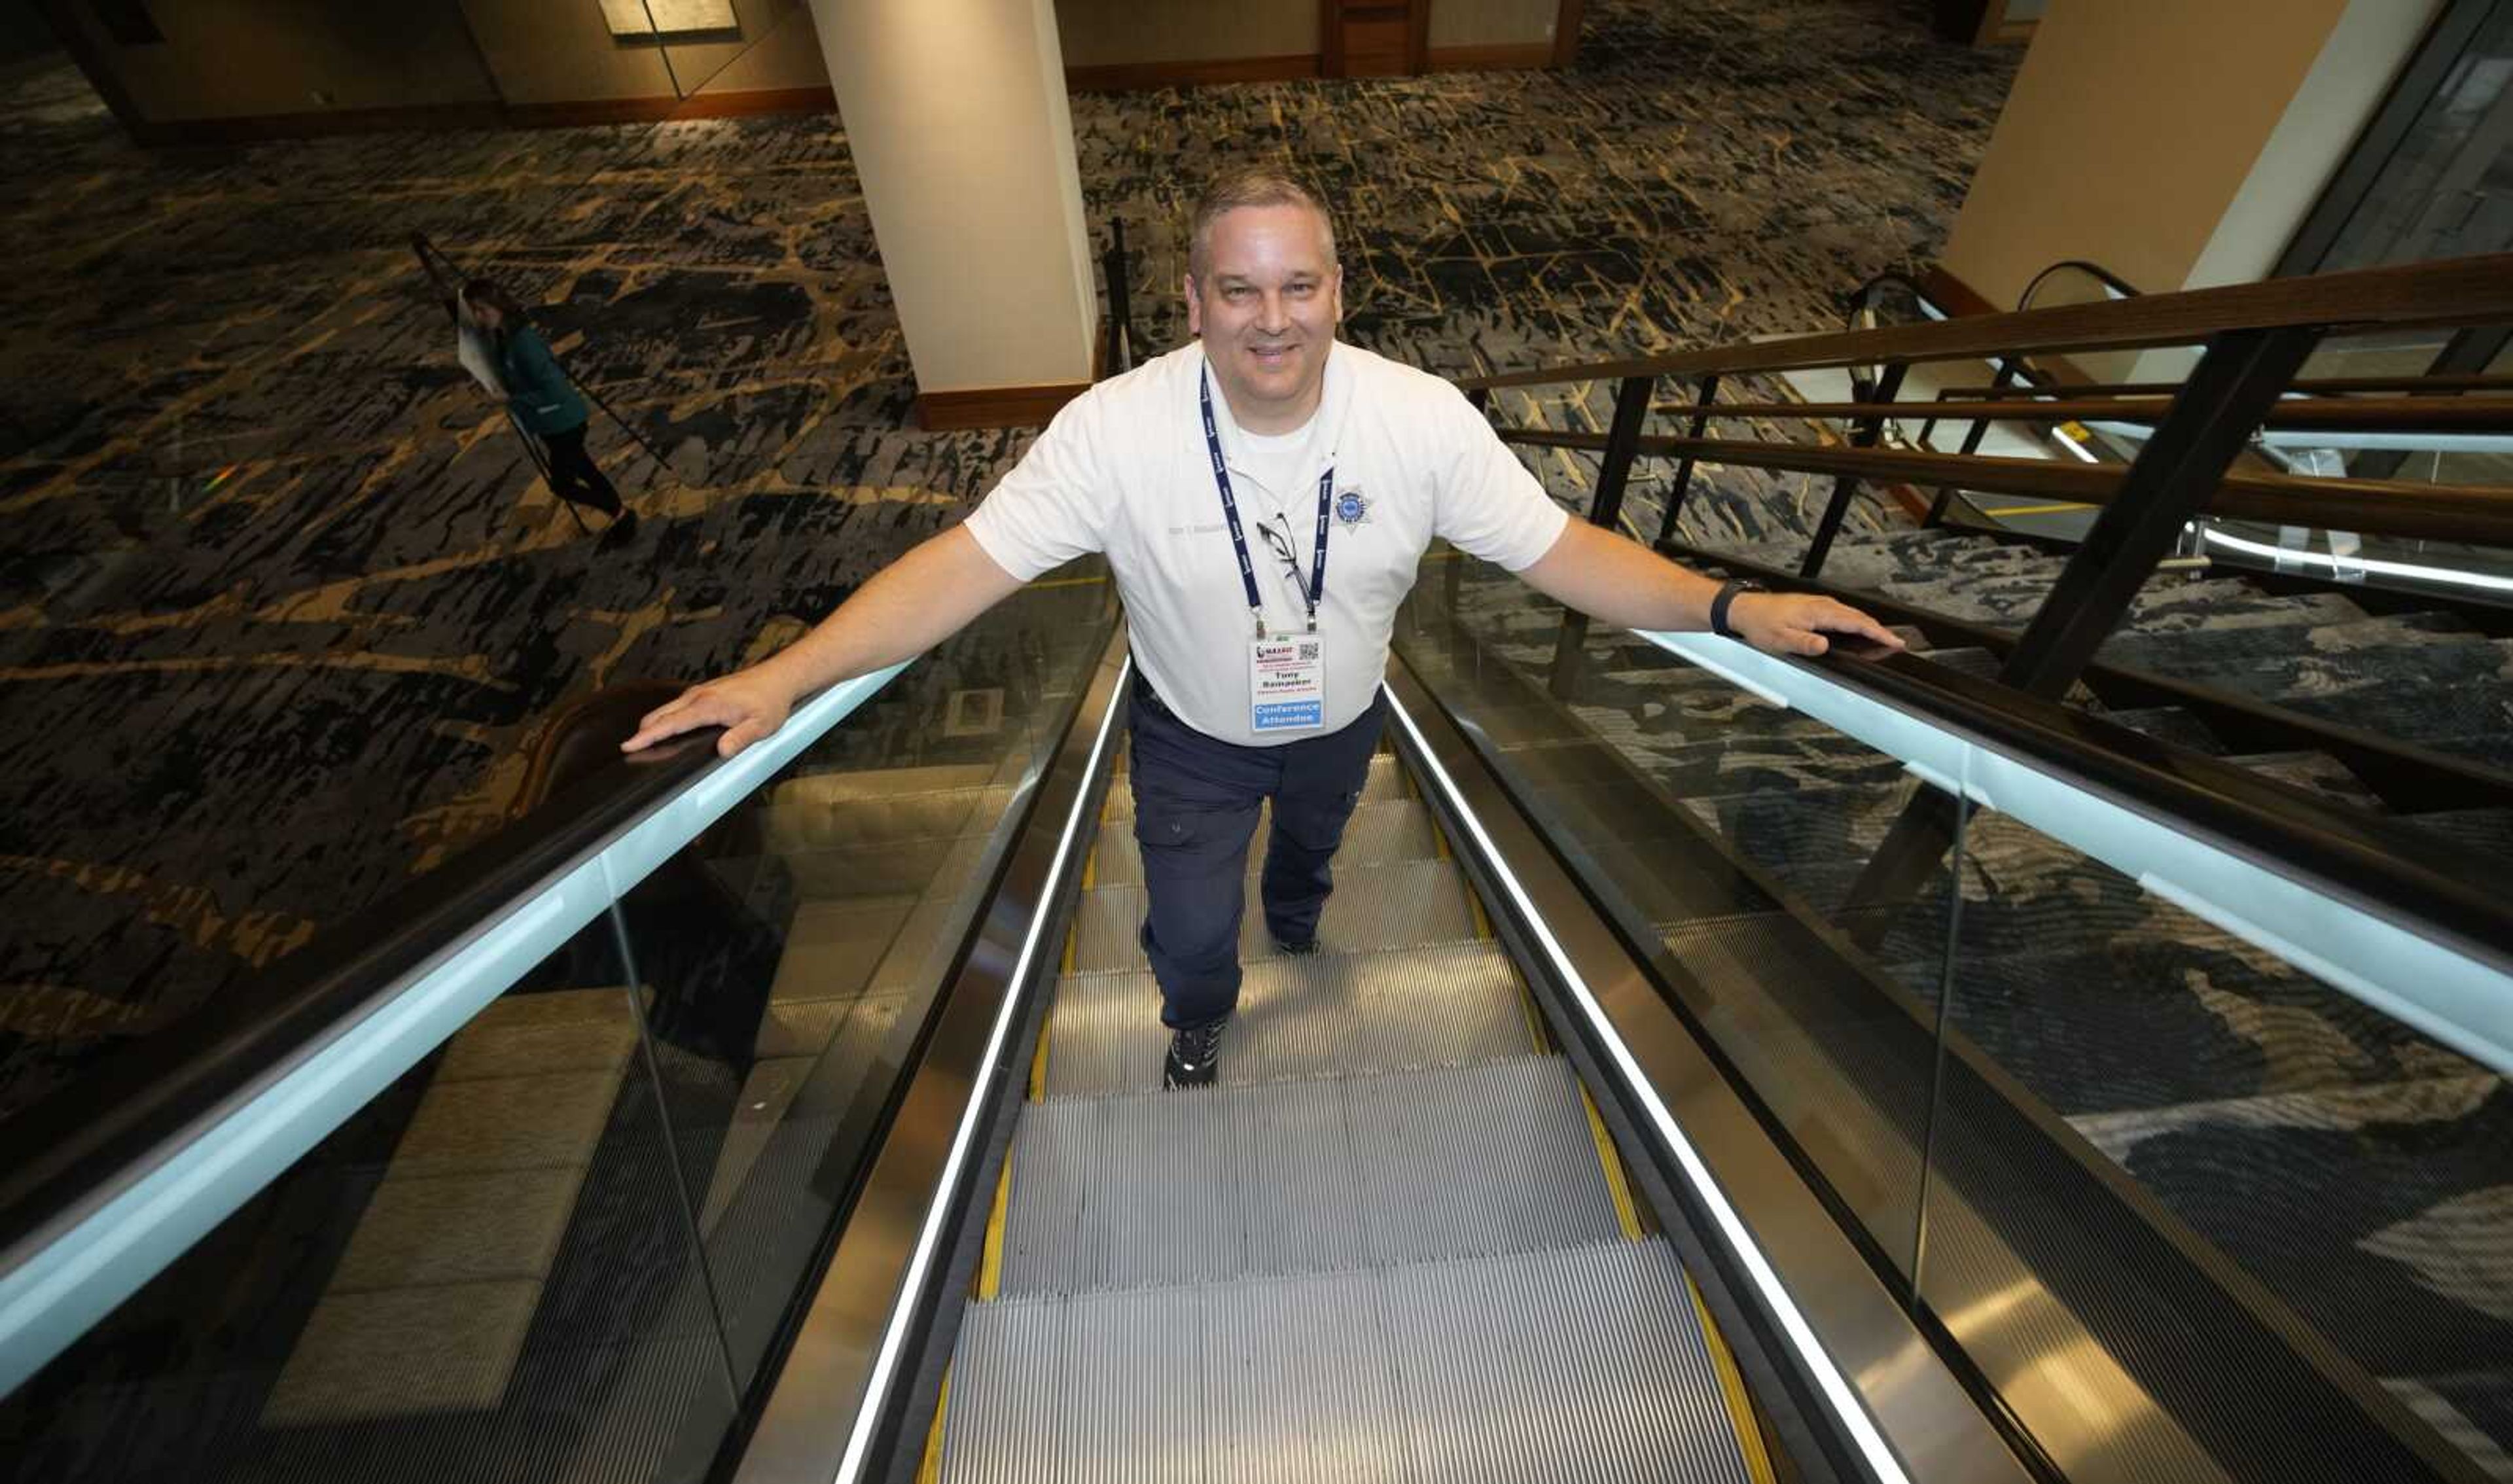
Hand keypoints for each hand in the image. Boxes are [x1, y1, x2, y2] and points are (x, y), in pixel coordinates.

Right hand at [621, 667, 795, 756]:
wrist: (779, 677)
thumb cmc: (770, 701)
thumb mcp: (761, 725)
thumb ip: (741, 738)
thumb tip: (722, 751)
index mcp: (708, 706)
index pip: (671, 724)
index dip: (648, 736)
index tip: (629, 745)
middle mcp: (699, 696)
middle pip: (661, 714)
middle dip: (643, 731)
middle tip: (628, 747)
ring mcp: (700, 692)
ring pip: (667, 708)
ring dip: (653, 723)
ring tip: (641, 740)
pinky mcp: (704, 691)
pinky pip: (677, 705)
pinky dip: (666, 716)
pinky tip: (666, 726)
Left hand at [1728, 592, 1903, 658]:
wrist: (1745, 609)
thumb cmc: (1761, 624)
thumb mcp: (1780, 639)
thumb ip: (1804, 643)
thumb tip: (1824, 646)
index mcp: (1818, 612)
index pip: (1856, 623)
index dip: (1877, 633)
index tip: (1894, 641)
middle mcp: (1822, 605)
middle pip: (1858, 617)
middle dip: (1879, 630)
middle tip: (1896, 643)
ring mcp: (1819, 604)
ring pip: (1851, 615)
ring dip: (1868, 626)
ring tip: (1883, 638)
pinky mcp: (1815, 607)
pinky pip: (1842, 614)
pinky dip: (1855, 622)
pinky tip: (1857, 630)